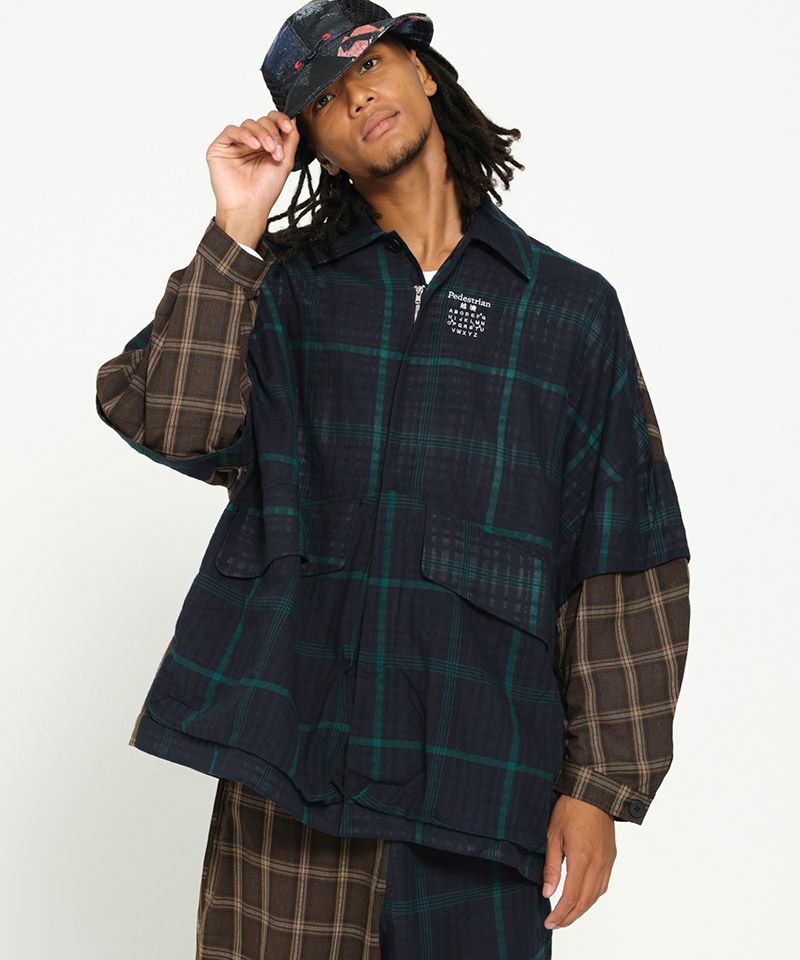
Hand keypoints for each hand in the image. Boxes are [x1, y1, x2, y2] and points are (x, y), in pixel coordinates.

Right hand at [206, 111, 299, 228]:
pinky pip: (231, 130)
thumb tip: (293, 118)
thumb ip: (290, 139)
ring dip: (261, 134)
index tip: (288, 127)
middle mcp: (250, 143)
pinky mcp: (220, 147)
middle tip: (276, 150)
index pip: (271, 122)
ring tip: (268, 150)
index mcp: (265, 146)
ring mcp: (235, 145)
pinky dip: (244, 135)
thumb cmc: (265, 191)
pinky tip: (254, 146)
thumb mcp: (285, 161)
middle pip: (261, 121)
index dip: (280, 120)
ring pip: (248, 124)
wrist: (249, 207)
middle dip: (272, 133)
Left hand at [540, 794, 616, 929]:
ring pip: (596, 896)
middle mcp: (598, 864)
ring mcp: (607, 862)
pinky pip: (603, 885)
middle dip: (569, 917)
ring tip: (566, 915)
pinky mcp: (611, 857)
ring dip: (581, 910)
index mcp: (582, 858)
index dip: (560, 914)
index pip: (571, 897)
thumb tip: (546, 892)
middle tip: (555, 924)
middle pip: (585, 902)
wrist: (594, 792)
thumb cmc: (571, 808)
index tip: (549, 922)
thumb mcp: (553, 835)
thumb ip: (551, 866)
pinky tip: (581, 899)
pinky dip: (592, 897)